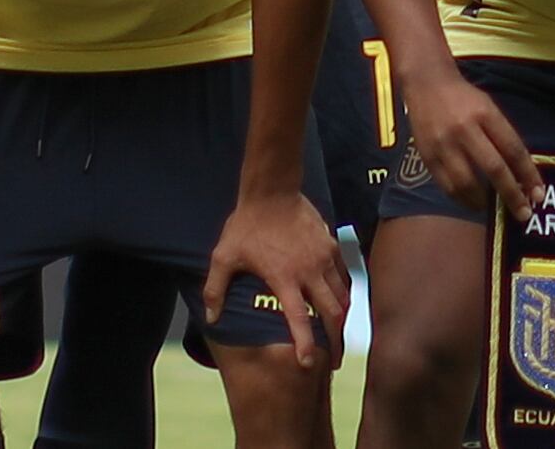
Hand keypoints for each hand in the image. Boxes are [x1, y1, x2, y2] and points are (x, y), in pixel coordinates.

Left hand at [207, 188, 351, 369]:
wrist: (272, 190)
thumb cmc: (246, 225)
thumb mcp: (224, 256)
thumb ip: (216, 289)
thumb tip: (211, 317)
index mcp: (284, 278)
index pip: (300, 319)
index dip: (304, 345)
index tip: (307, 364)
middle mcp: (309, 271)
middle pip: (332, 313)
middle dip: (335, 341)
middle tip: (334, 361)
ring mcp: (323, 258)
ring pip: (342, 296)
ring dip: (342, 320)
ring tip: (339, 336)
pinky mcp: (331, 245)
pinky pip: (343, 276)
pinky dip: (344, 293)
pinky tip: (340, 302)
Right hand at [403, 66, 540, 217]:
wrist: (426, 83)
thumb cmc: (464, 98)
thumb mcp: (489, 108)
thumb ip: (502, 137)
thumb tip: (520, 173)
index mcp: (486, 115)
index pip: (513, 149)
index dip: (528, 175)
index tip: (539, 194)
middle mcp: (465, 130)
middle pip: (494, 168)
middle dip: (512, 194)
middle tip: (524, 213)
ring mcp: (444, 145)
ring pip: (468, 183)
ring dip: (485, 202)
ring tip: (495, 210)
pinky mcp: (427, 156)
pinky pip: (447, 186)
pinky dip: (462, 199)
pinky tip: (472, 203)